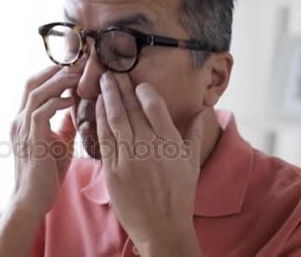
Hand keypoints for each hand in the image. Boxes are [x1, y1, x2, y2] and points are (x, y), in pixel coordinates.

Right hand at [10, 64, 81, 216]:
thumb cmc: (47, 172)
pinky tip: (71, 99)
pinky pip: (41, 111)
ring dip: (58, 81)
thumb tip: (77, 108)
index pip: (35, 85)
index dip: (53, 72)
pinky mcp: (31, 138)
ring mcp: (22, 128)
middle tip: (79, 63)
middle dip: (55, 70)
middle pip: (32, 82)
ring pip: (36, 92)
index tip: (75, 65)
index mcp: (24, 119)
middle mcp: (19, 119)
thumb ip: (65, 124)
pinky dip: (57, 101)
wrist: (33, 198)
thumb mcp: (60, 142)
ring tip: (78, 75)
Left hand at [95, 72, 203, 252]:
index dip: (144, 90)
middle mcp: (148, 147)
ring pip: (114, 119)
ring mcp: (128, 158)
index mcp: (170, 143)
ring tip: (103, 81)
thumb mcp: (191, 163)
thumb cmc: (180, 195)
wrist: (162, 228)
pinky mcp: (112, 170)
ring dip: (107, 97)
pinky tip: (97, 106)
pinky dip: (99, 119)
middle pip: (131, 108)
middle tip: (113, 71)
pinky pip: (104, 138)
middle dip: (121, 86)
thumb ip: (194, 133)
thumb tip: (203, 110)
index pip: (154, 106)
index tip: (138, 82)